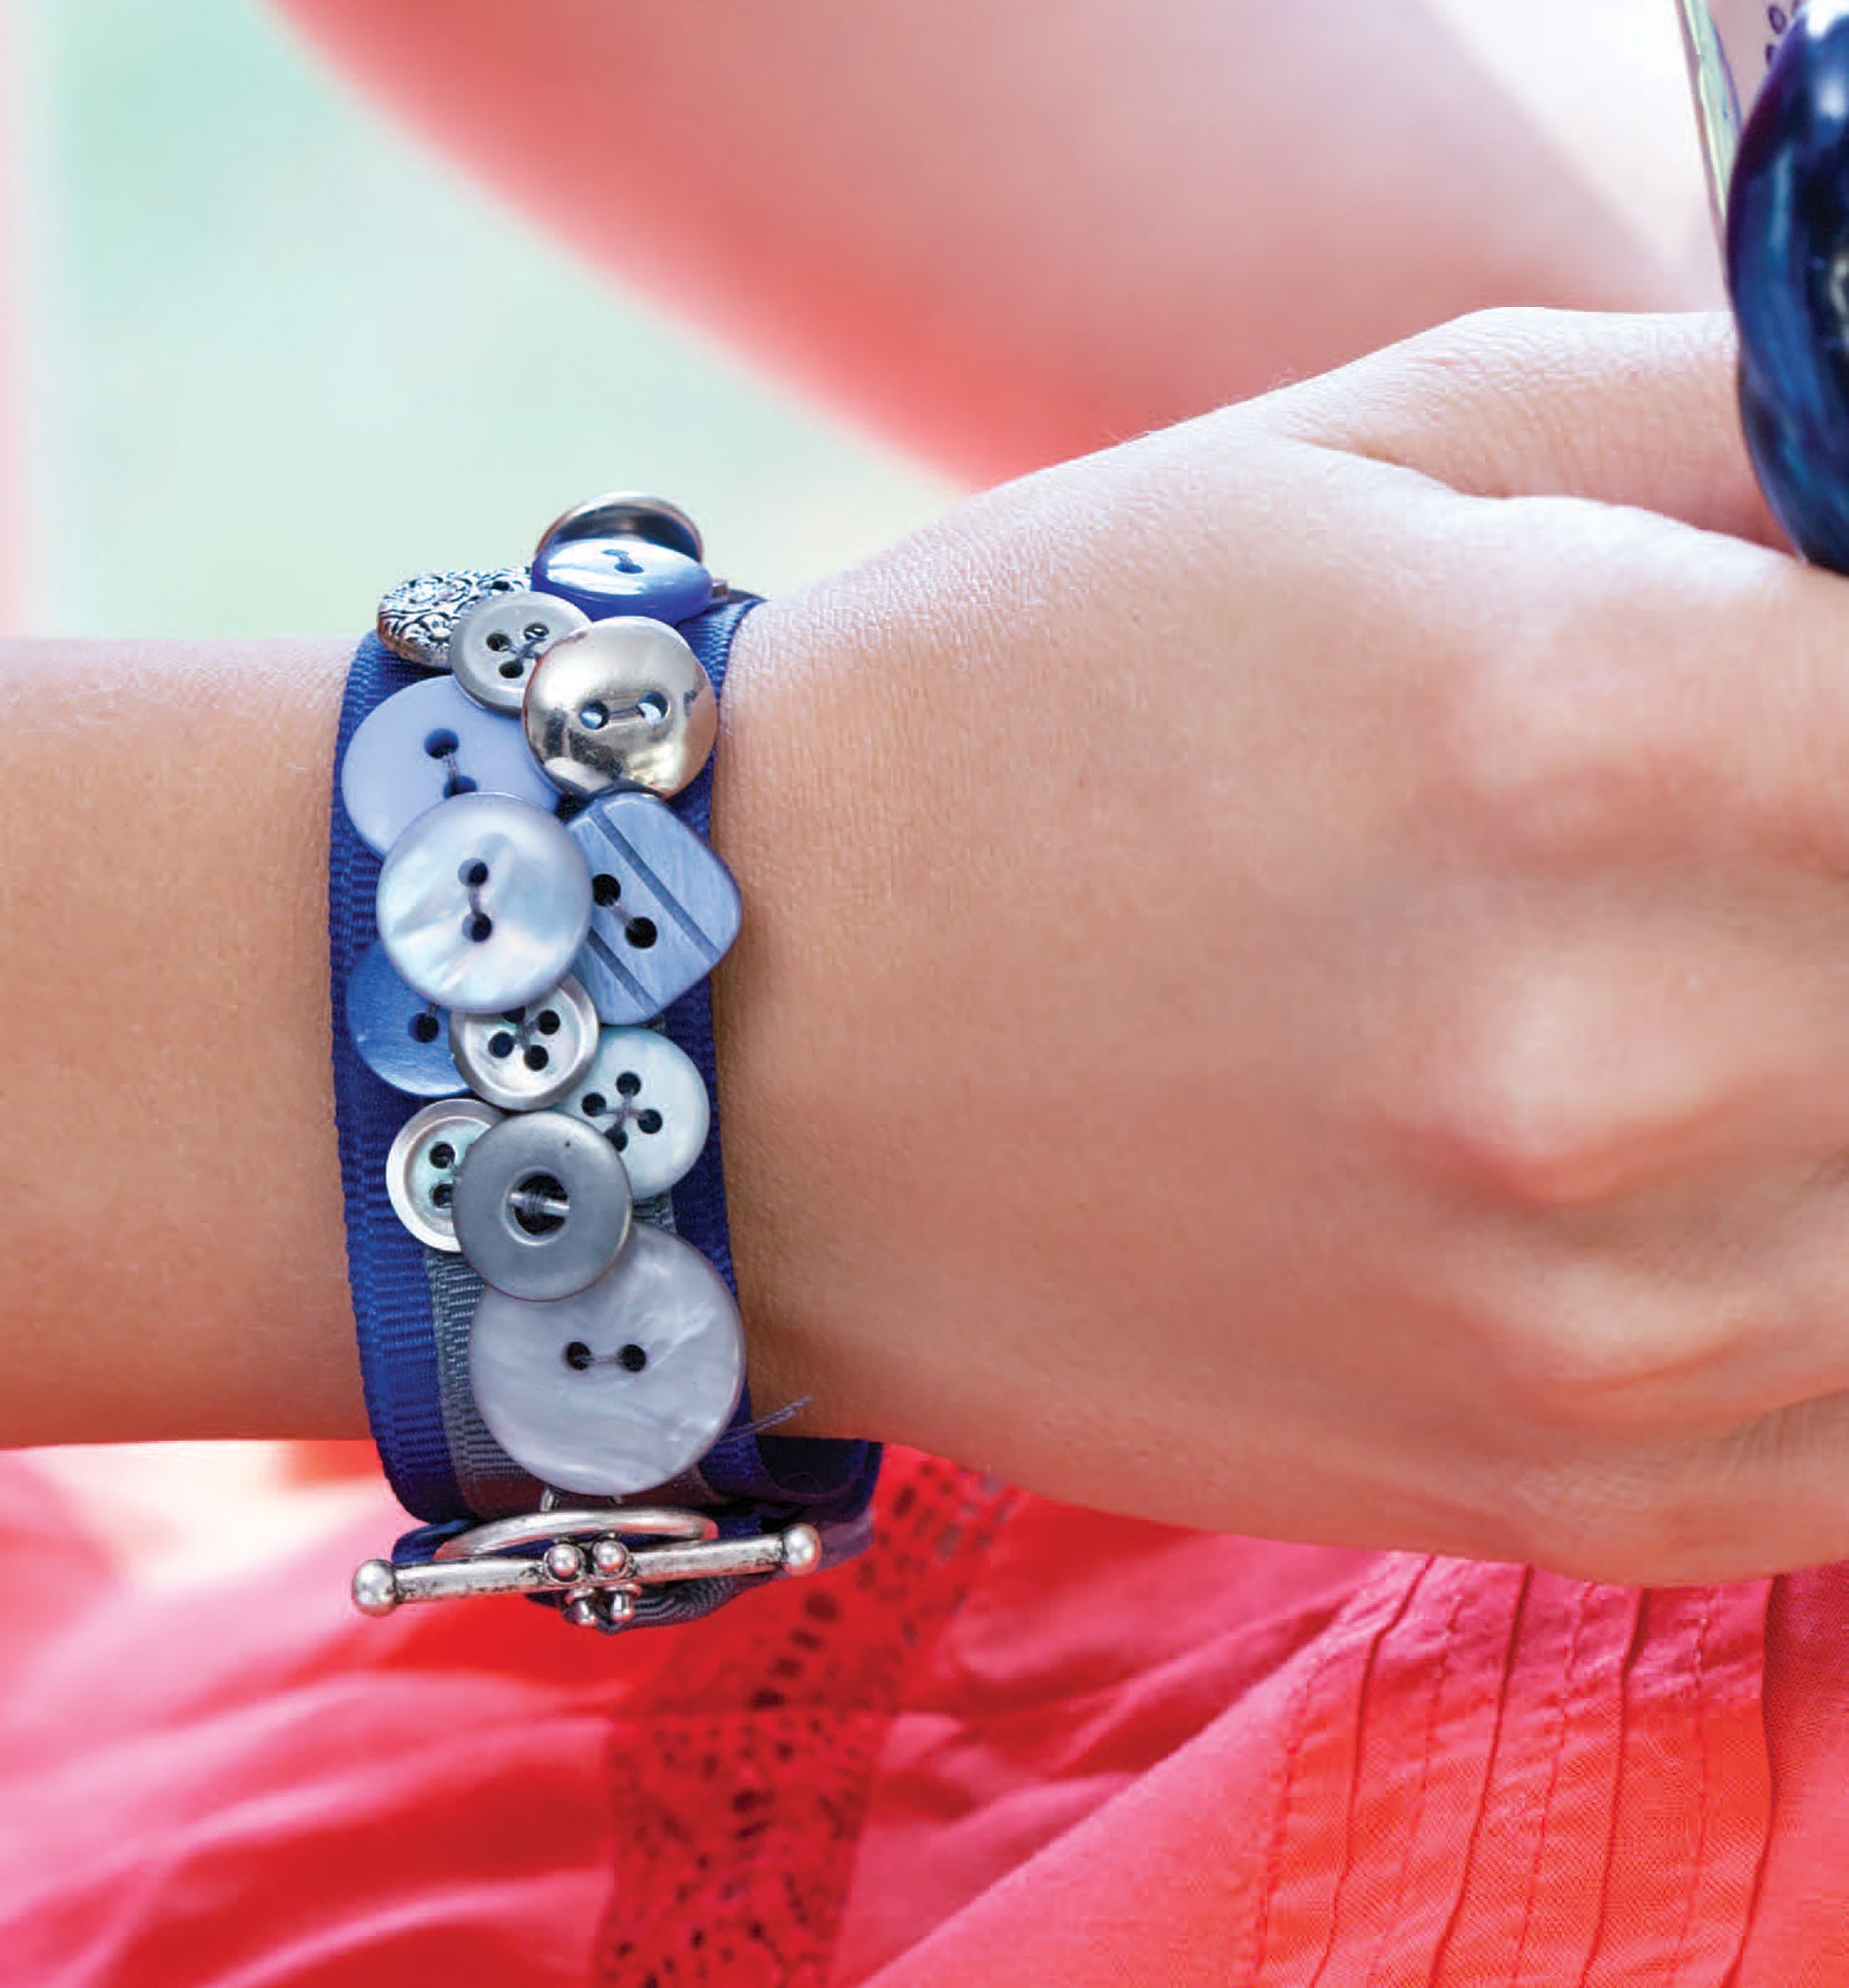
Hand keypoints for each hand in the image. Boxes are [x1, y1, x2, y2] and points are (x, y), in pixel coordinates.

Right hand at [718, 307, 1848, 1584]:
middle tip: (1728, 858)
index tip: (1798, 718)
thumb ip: (1741, 429)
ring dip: (1842, 1083)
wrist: (741, 1049)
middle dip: (1842, 879)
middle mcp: (1603, 1060)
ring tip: (1694, 1000)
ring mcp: (1592, 1324)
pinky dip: (1837, 1284)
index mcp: (1576, 722)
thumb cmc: (1017, 713)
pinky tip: (1706, 1180)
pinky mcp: (1564, 1490)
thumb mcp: (1356, 454)